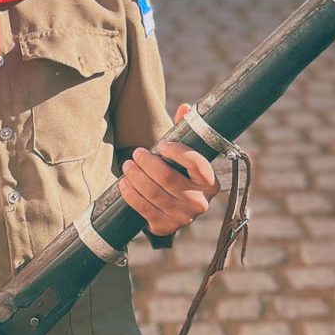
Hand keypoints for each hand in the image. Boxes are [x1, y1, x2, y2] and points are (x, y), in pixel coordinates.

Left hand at [118, 104, 220, 236]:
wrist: (174, 209)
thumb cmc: (179, 174)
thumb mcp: (185, 155)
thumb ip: (185, 131)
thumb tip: (185, 108)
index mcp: (210, 182)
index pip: (196, 163)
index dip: (177, 152)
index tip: (161, 145)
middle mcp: (200, 202)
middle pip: (168, 178)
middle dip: (148, 163)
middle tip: (136, 153)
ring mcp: (183, 218)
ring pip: (154, 193)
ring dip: (136, 177)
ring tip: (127, 165)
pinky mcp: (165, 227)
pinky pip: (144, 209)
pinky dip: (131, 194)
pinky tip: (124, 183)